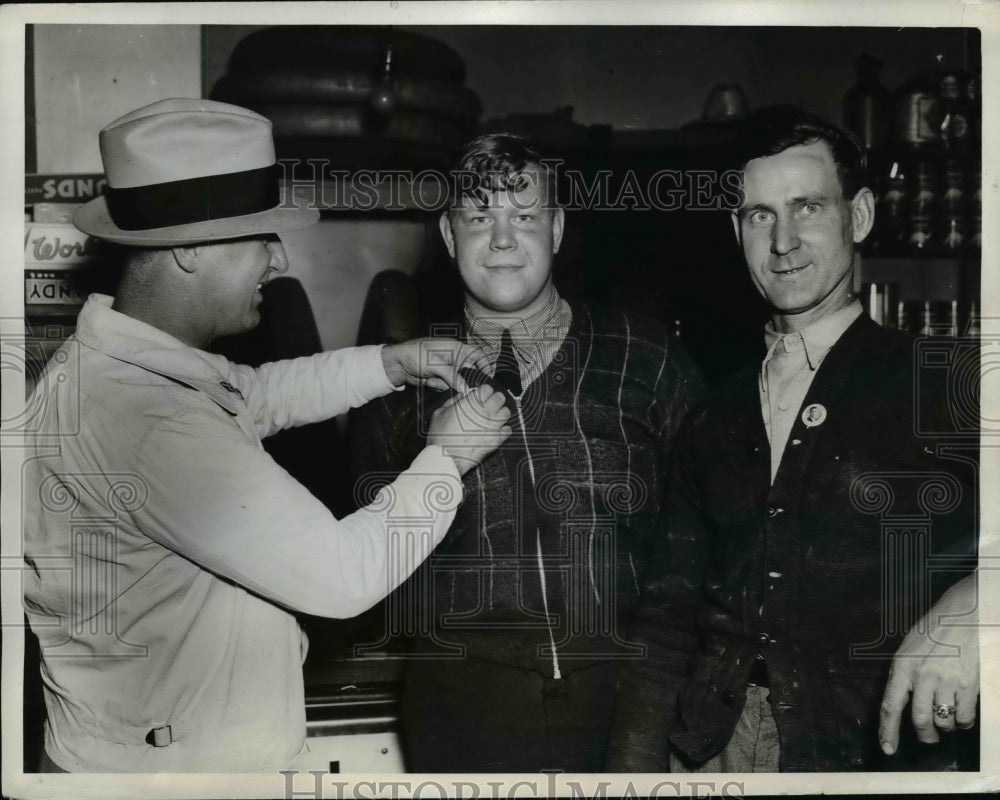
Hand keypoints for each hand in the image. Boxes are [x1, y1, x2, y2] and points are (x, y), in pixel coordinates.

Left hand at [381, 338, 489, 392]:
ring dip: (447, 384)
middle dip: (465, 380)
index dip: (485, 364)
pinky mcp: (440, 379)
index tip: (488, 377)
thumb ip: (452, 376)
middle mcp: (454, 358)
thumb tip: (467, 389)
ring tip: (433, 379)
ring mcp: (447, 369)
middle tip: (460, 387)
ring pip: (458, 382)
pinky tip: (428, 381)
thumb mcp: (435, 364)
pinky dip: (439, 386)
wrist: (397, 365)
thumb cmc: (415, 355)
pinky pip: (447, 386)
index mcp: (455, 348)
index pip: (477, 354)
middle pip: (469, 371)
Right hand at [427, 385, 511, 474]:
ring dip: (500, 413)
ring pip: (506, 412)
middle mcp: (484, 412)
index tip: (480, 396)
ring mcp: (492, 426)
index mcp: (471, 403)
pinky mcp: (496, 439)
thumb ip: (453, 401)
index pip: (487, 388)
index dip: (484, 392)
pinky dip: (503, 430)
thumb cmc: (440, 436)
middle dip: (494, 399)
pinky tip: (496, 431)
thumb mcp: (439, 413)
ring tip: (493, 417)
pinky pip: (508, 430)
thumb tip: (462, 396)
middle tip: (489, 405)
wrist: (445, 457)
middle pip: (500, 397)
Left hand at [879, 573, 978, 754]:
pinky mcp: (969, 685)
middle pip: (919, 720)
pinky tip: (963, 715)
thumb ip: (905, 673)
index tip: (888, 749)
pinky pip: (964, 717)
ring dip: (946, 728)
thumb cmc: (935, 629)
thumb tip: (901, 699)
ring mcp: (947, 681)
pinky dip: (964, 723)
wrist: (966, 613)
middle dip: (924, 735)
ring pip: (943, 721)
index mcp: (902, 666)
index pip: (890, 705)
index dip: (887, 731)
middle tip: (929, 738)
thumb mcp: (909, 647)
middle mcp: (922, 676)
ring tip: (947, 721)